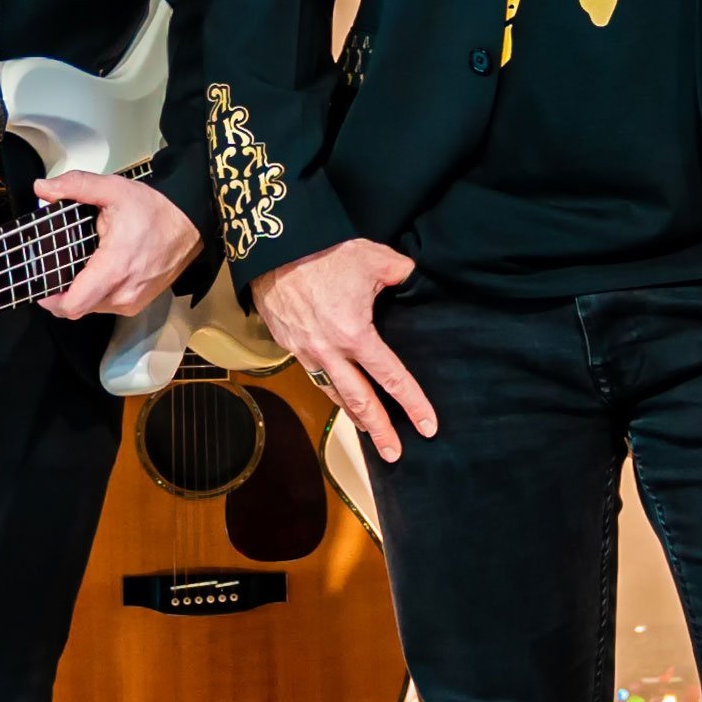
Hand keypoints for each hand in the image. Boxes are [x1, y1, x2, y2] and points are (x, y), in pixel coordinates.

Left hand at [36, 168, 201, 320]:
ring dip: (80, 292)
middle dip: (61, 292)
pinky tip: (98, 271)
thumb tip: (42, 189)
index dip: (49, 299)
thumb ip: (75, 186)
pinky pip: (107, 305)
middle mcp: (123, 293)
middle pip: (76, 308)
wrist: (190, 223)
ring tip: (80, 264)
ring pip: (91, 307)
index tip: (41, 281)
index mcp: (114, 269)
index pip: (72, 305)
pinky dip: (97, 293)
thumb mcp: (113, 189)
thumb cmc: (155, 210)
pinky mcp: (138, 303)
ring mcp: (132, 302)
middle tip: (56, 267)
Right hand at [255, 236, 437, 463]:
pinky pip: (314, 374)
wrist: (274, 247)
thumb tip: (413, 278)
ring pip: (333, 393)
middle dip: (379, 430)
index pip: (392, 378)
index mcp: (356, 335)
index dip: (412, 403)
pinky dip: (329, 389)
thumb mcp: (376, 257)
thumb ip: (401, 273)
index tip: (427, 427)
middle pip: (360, 401)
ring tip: (367, 432)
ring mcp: (306, 352)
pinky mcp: (288, 345)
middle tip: (394, 454)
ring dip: (352, 415)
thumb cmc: (326, 252)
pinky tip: (338, 393)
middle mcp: (330, 352)